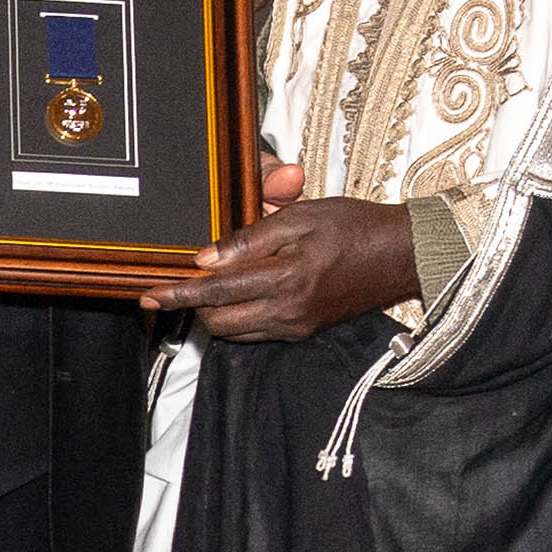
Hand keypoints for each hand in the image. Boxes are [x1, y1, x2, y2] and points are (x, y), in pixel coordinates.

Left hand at [140, 160, 416, 341]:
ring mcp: (296, 326)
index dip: (178, 294)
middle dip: (193, 306)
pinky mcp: (304, 332)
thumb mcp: (302, 218)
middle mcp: (288, 311)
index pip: (216, 292)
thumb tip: (206, 259)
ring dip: (215, 313)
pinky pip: (257, 332)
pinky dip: (239, 317)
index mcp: (286, 278)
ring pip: (235, 331)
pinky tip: (239, 295)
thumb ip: (250, 240)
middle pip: (218, 320)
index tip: (150, 295)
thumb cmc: (353, 227)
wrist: (402, 255)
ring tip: (209, 287)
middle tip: (179, 284)